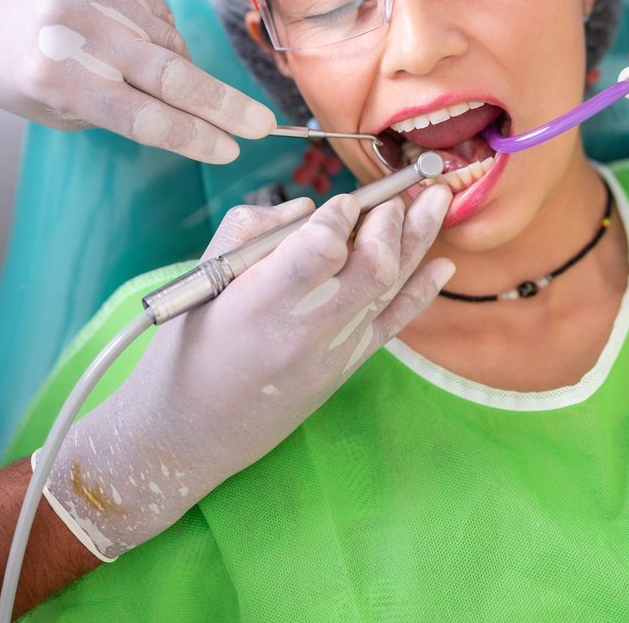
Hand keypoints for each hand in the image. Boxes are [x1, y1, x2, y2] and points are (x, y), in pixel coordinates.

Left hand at [0, 0, 274, 161]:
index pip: (141, 116)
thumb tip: (185, 105)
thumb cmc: (3, 65)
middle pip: (170, 74)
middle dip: (224, 106)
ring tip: (172, 82)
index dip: (192, 137)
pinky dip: (160, 33)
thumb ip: (113, 110)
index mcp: (52, 76)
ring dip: (183, 68)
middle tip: (263, 126)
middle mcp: (74, 29)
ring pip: (168, 39)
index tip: (230, 151)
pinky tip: (142, 44)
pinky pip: (154, 8)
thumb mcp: (46, 107)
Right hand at [45, 185, 454, 558]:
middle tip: (395, 195)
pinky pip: (394, 324)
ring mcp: (334, 351)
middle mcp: (307, 328)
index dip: (339, 214)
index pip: (324, 246)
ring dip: (418, 240)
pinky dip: (422, 291)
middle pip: (373, 265)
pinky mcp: (346, 368)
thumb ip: (252, 231)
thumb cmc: (185, 349)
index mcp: (262, 302)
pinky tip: (443, 264)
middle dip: (391, 220)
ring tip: (439, 200)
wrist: (191, 434)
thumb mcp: (202, 280)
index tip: (340, 201)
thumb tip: (308, 207)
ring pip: (392, 287)